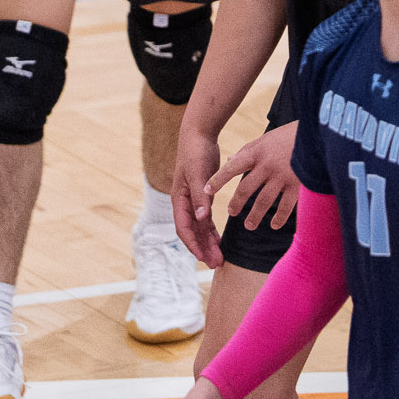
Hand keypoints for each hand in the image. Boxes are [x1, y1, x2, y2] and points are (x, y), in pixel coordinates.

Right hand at [172, 128, 223, 266]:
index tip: (204, 258)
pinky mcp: (202, 195)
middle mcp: (184, 203)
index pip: (183, 228)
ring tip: (220, 259)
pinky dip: (212, 231)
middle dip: (203, 249)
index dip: (193, 244)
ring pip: (199, 228)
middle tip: (216, 264)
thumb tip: (201, 219)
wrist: (199, 134)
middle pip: (192, 232)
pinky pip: (206, 219)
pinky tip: (219, 241)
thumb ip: (200, 197)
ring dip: (208, 243)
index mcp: (179, 199)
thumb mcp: (198, 174)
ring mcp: (192, 200)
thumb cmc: (196, 152)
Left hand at [209, 123, 298, 235]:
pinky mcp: (298, 184)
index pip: (231, 168)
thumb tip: (230, 160)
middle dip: (236, 203)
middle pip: (246, 189)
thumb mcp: (265, 138)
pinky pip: (285, 206)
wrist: (317, 133)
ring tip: (249, 225)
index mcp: (256, 152)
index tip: (206, 190)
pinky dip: (279, 218)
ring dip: (254, 216)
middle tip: (231, 212)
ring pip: (264, 201)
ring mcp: (282, 176)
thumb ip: (247, 151)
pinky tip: (274, 225)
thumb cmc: (289, 135)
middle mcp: (267, 165)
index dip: (218, 180)